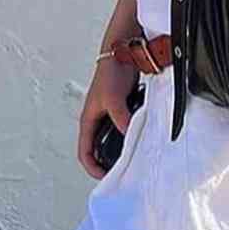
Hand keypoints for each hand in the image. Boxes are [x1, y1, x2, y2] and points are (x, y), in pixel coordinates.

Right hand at [78, 56, 140, 179]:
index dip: (92, 168)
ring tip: (135, 158)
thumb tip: (131, 137)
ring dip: (123, 149)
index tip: (105, 177)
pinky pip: (128, 128)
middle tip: (123, 172)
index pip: (84, 152)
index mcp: (88, 120)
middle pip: (99, 149)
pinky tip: (144, 137)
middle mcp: (98, 120)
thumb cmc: (111, 72)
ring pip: (115, 140)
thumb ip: (122, 120)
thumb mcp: (114, 100)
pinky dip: (134, 135)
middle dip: (109, 162)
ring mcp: (111, 115)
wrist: (124, 52)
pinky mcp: (124, 109)